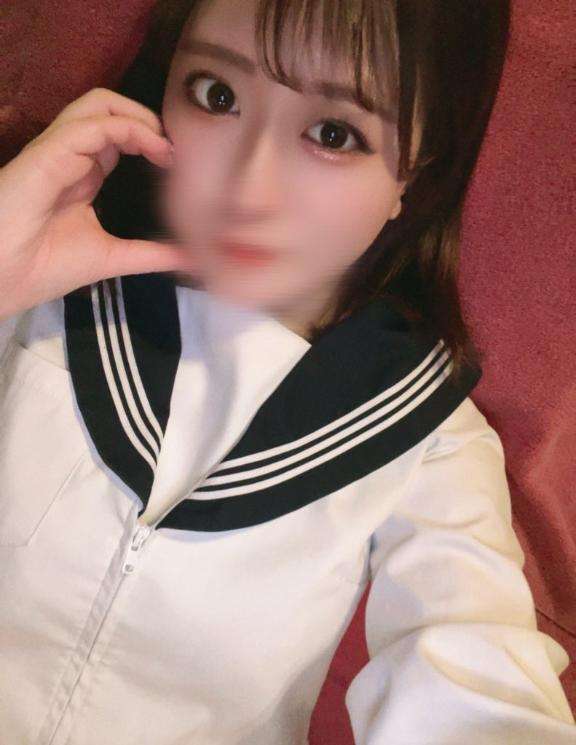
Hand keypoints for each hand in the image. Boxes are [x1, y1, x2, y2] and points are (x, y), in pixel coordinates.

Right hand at [0, 87, 195, 320]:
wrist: (3, 281)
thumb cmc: (45, 268)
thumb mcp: (113, 258)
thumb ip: (151, 254)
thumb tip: (190, 257)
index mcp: (81, 175)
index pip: (117, 137)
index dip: (150, 139)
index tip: (178, 163)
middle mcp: (70, 156)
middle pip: (107, 108)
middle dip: (147, 118)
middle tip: (176, 147)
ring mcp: (58, 151)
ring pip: (98, 104)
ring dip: (140, 117)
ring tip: (166, 143)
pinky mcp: (48, 154)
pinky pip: (90, 124)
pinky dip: (127, 128)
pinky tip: (152, 147)